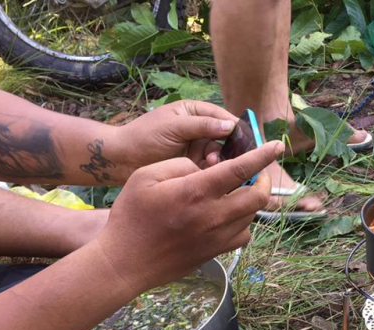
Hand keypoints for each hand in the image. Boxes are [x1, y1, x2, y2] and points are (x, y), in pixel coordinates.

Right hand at [95, 141, 283, 293]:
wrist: (127, 262)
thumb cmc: (131, 216)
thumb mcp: (146, 176)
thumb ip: (181, 166)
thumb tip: (206, 170)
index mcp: (197, 192)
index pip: (240, 169)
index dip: (263, 155)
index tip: (278, 146)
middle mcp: (214, 215)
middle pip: (258, 196)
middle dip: (263, 180)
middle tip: (256, 173)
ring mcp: (218, 237)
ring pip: (252, 215)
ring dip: (251, 200)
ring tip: (237, 192)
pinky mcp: (217, 252)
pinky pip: (243, 235)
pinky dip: (244, 222)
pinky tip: (229, 215)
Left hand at [114, 100, 238, 177]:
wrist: (123, 161)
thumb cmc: (144, 137)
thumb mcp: (173, 127)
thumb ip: (201, 126)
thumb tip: (230, 126)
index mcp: (195, 112)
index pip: (223, 118)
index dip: (238, 128)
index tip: (251, 138)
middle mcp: (201, 130)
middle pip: (227, 137)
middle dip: (233, 146)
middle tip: (239, 156)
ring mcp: (199, 149)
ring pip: (222, 154)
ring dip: (221, 160)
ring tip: (212, 163)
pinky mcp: (195, 166)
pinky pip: (213, 168)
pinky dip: (215, 171)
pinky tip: (211, 173)